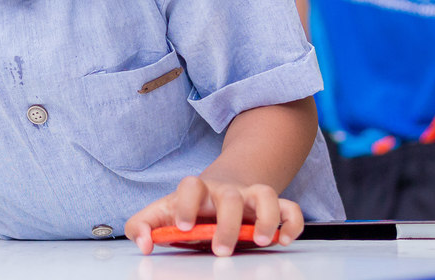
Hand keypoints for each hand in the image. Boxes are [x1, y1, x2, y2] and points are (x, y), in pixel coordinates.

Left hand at [124, 175, 303, 255]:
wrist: (218, 189)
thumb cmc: (189, 207)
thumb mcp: (162, 214)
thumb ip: (143, 226)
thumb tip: (143, 243)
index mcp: (197, 190)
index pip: (191, 185)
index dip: (186, 204)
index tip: (183, 227)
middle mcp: (226, 191)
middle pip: (230, 196)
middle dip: (228, 223)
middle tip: (221, 249)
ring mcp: (250, 197)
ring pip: (266, 194)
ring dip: (267, 217)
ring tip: (261, 240)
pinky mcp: (272, 207)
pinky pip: (290, 208)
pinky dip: (292, 222)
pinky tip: (283, 239)